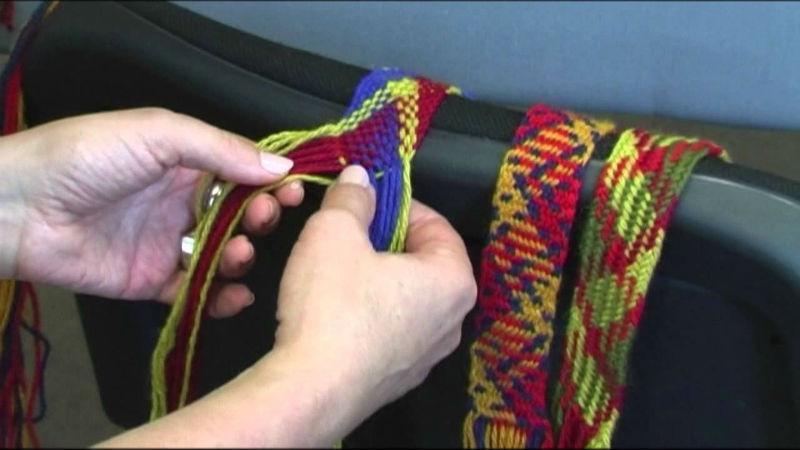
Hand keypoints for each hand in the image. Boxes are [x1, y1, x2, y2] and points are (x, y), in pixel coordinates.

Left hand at [0, 108, 302, 316]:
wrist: (19, 207)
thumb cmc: (83, 156)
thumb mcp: (159, 134)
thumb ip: (222, 149)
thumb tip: (280, 164)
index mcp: (185, 162)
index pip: (242, 172)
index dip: (270, 181)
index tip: (294, 189)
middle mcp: (181, 203)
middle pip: (239, 215)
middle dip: (260, 218)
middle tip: (264, 218)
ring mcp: (167, 244)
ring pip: (222, 256)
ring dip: (241, 257)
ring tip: (239, 253)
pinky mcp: (150, 281)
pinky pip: (195, 291)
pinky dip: (220, 297)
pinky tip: (235, 294)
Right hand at [261, 165, 477, 444]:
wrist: (311, 390)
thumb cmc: (332, 308)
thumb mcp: (335, 233)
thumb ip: (351, 198)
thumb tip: (359, 179)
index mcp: (454, 280)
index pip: (437, 224)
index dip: (398, 204)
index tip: (367, 199)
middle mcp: (452, 320)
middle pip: (423, 261)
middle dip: (385, 240)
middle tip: (347, 232)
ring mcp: (427, 354)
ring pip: (405, 296)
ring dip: (375, 276)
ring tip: (335, 269)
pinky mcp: (399, 377)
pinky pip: (390, 329)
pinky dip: (368, 313)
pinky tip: (334, 310)